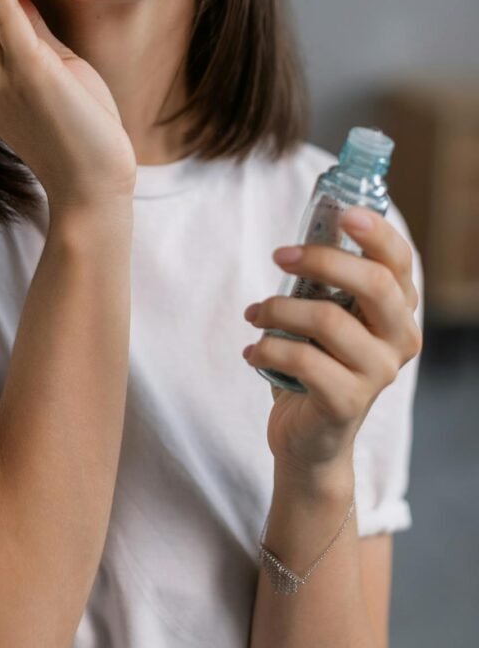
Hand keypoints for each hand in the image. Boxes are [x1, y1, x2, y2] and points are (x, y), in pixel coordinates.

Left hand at [242, 207, 421, 475]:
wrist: (309, 439)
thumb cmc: (316, 364)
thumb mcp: (326, 316)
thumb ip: (326, 283)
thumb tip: (300, 237)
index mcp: (398, 309)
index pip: (399, 261)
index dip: (376, 233)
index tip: (343, 213)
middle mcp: (400, 339)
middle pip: (374, 284)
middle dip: (321, 260)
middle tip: (280, 256)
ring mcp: (379, 373)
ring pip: (328, 320)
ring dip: (278, 308)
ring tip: (254, 314)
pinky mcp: (348, 402)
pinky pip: (302, 359)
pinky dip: (267, 348)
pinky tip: (253, 352)